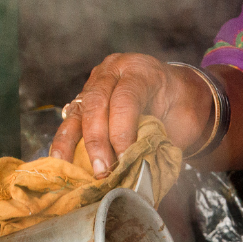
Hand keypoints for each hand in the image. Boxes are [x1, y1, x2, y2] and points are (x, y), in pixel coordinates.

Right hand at [50, 54, 212, 176]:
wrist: (179, 92)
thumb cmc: (181, 107)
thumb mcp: (181, 119)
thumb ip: (160, 139)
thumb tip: (138, 169)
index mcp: (141, 70)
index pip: (125, 99)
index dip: (122, 132)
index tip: (123, 160)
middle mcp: (114, 70)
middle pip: (96, 103)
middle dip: (97, 140)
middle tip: (102, 171)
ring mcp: (96, 82)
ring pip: (78, 111)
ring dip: (72, 143)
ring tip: (70, 169)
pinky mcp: (85, 98)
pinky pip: (71, 120)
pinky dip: (65, 141)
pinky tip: (61, 161)